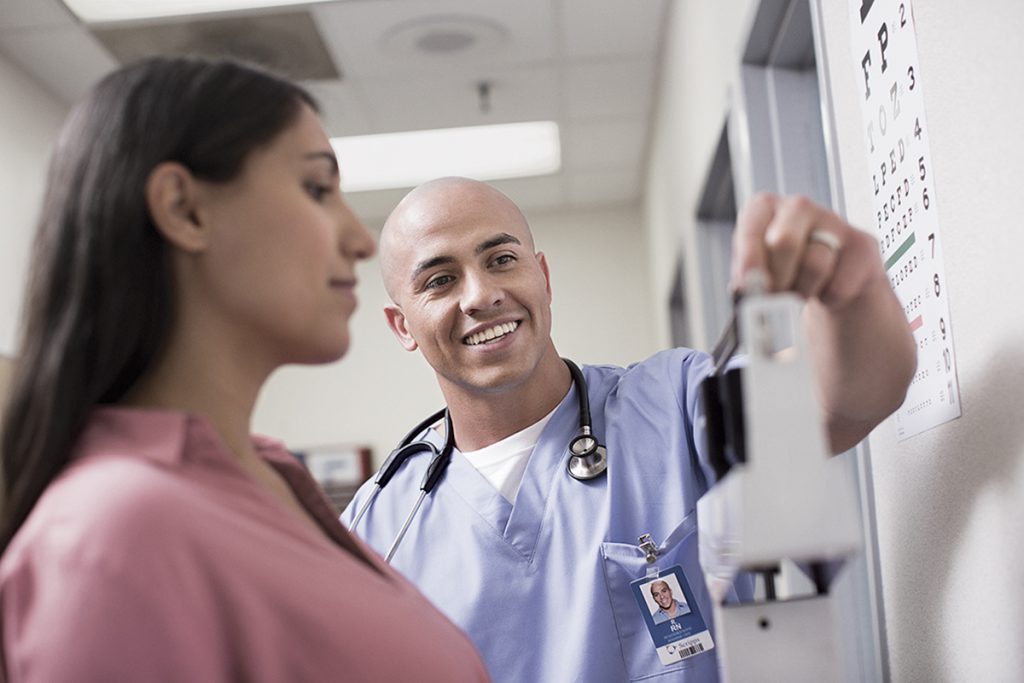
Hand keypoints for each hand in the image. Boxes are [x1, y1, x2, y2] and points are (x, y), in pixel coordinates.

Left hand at [730, 193, 884, 310]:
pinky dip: (828, 299)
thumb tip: (746, 289)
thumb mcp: (756, 270)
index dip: (749, 258)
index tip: (748, 282)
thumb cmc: (782, 269)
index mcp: (763, 208)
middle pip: (785, 242)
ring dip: (802, 291)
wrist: (830, 277)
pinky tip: (824, 289)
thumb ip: (748, 278)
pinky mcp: (861, 244)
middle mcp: (797, 207)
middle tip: (775, 295)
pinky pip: (839, 285)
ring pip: (814, 266)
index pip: (753, 227)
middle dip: (777, 278)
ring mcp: (833, 221)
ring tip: (799, 290)